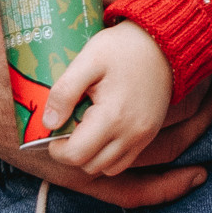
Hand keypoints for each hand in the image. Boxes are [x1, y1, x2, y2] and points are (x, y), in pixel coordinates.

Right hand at [0, 0, 211, 208]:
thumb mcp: (36, 5)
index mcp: (78, 87)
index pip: (151, 83)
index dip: (190, 69)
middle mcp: (80, 129)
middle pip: (162, 121)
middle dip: (201, 100)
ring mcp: (74, 158)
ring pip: (151, 156)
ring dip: (193, 134)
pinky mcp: (67, 174)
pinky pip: (124, 191)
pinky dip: (163, 188)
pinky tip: (195, 175)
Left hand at [37, 20, 177, 178]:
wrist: (162, 44)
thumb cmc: (122, 48)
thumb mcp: (87, 60)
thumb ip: (65, 91)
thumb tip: (49, 123)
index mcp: (113, 116)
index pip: (76, 155)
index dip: (57, 149)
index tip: (53, 130)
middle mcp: (131, 134)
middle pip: (91, 166)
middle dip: (73, 152)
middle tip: (68, 127)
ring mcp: (143, 137)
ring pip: (108, 168)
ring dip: (91, 156)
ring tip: (86, 129)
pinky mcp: (149, 135)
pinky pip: (124, 161)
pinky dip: (108, 154)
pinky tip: (102, 131)